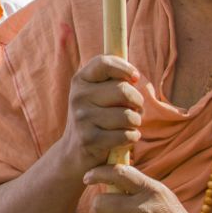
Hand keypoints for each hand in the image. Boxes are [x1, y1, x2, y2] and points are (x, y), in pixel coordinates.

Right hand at [59, 56, 142, 177]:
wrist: (74, 149)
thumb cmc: (95, 115)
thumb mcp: (96, 92)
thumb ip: (112, 78)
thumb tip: (135, 76)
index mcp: (80, 80)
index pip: (104, 63)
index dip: (125, 68)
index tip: (134, 78)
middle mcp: (78, 96)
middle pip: (124, 90)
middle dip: (137, 101)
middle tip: (135, 108)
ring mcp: (82, 118)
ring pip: (128, 115)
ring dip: (135, 122)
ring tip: (128, 124)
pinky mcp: (89, 139)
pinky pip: (126, 135)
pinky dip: (132, 137)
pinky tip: (124, 138)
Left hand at [85, 163, 211, 212]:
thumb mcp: (159, 193)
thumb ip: (136, 182)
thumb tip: (105, 169)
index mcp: (151, 191)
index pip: (119, 174)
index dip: (98, 173)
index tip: (87, 178)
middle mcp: (145, 210)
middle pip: (100, 204)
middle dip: (101, 208)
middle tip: (110, 212)